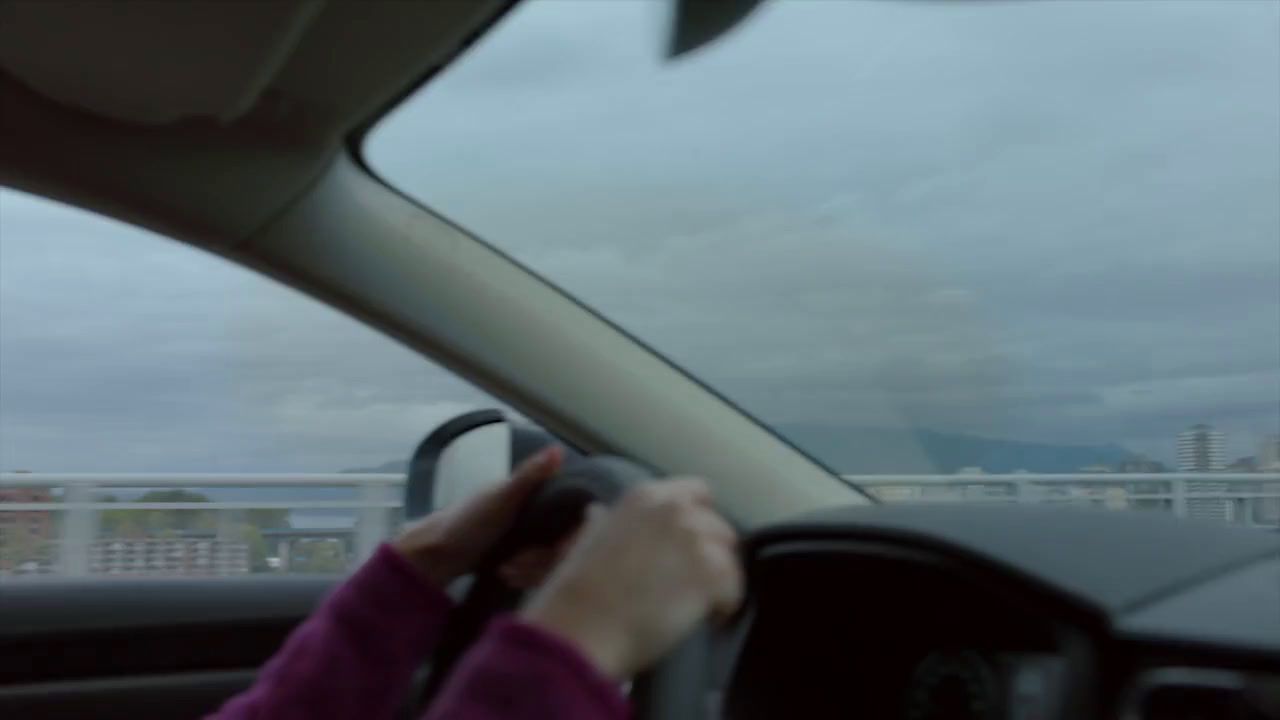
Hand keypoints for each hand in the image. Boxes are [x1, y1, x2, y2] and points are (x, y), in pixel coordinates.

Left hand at [392, 445, 563, 587]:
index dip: (572, 536)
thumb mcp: (500, 499)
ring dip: (533, 570)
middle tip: (519, 564)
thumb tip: (558, 449)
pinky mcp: (524, 557)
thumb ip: (530, 476)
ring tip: (508, 570)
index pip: (577, 517)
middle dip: (545, 559)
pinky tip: (507, 575)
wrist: (436, 555)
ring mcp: (533, 536)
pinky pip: (541, 571)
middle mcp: (542, 512)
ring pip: (555, 560)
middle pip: (567, 542)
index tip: (556, 549)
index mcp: (540, 493)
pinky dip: (526, 576)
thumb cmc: (467, 522)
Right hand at [519, 478, 742, 679]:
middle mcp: (675, 510)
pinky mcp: (711, 573)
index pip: (698, 493)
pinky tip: (706, 619)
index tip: (691, 546)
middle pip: (719, 528)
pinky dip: (725, 607)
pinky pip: (735, 590)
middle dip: (711, 554)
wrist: (584, 626)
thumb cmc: (577, 591)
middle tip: (692, 583)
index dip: (699, 521)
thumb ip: (602, 522)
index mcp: (646, 497)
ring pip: (730, 559)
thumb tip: (597, 512)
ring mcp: (695, 540)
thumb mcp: (586, 540)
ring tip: (699, 606)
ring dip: (719, 582)